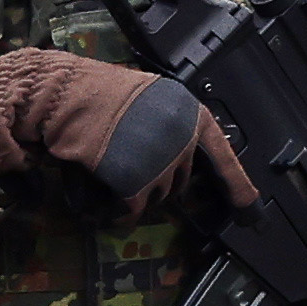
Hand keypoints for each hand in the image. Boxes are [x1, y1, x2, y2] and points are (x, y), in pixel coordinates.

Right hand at [0, 45, 254, 219]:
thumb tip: (182, 161)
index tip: (251, 210)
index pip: (222, 151)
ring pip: (157, 197)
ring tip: (106, 169)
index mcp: (187, 111)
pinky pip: (133, 210)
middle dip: (157, 181)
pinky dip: (116, 209)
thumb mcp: (144, 102)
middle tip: (124, 164)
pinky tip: (101, 195)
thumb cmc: (90, 95)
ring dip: (134, 193)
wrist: (55, 95)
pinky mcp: (138, 180)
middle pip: (180, 179)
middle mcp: (183, 134)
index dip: (237, 183)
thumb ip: (168, 126)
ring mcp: (163, 159)